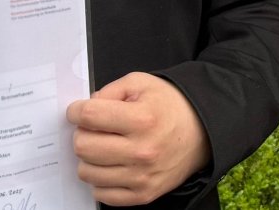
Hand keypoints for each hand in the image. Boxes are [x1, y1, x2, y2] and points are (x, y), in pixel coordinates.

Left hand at [67, 72, 210, 204]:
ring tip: (105, 147)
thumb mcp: (141, 84)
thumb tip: (83, 111)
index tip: (78, 111)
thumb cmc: (169, 106)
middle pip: (83, 146)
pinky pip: (102, 194)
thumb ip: (108, 91)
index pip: (89, 116)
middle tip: (94, 129)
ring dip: (90, 158)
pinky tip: (112, 165)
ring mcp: (142, 176)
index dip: (76, 111)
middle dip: (82, 134)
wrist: (202, 132)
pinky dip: (101, 179)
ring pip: (87, 172)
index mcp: (142, 119)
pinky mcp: (143, 194)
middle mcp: (142, 151)